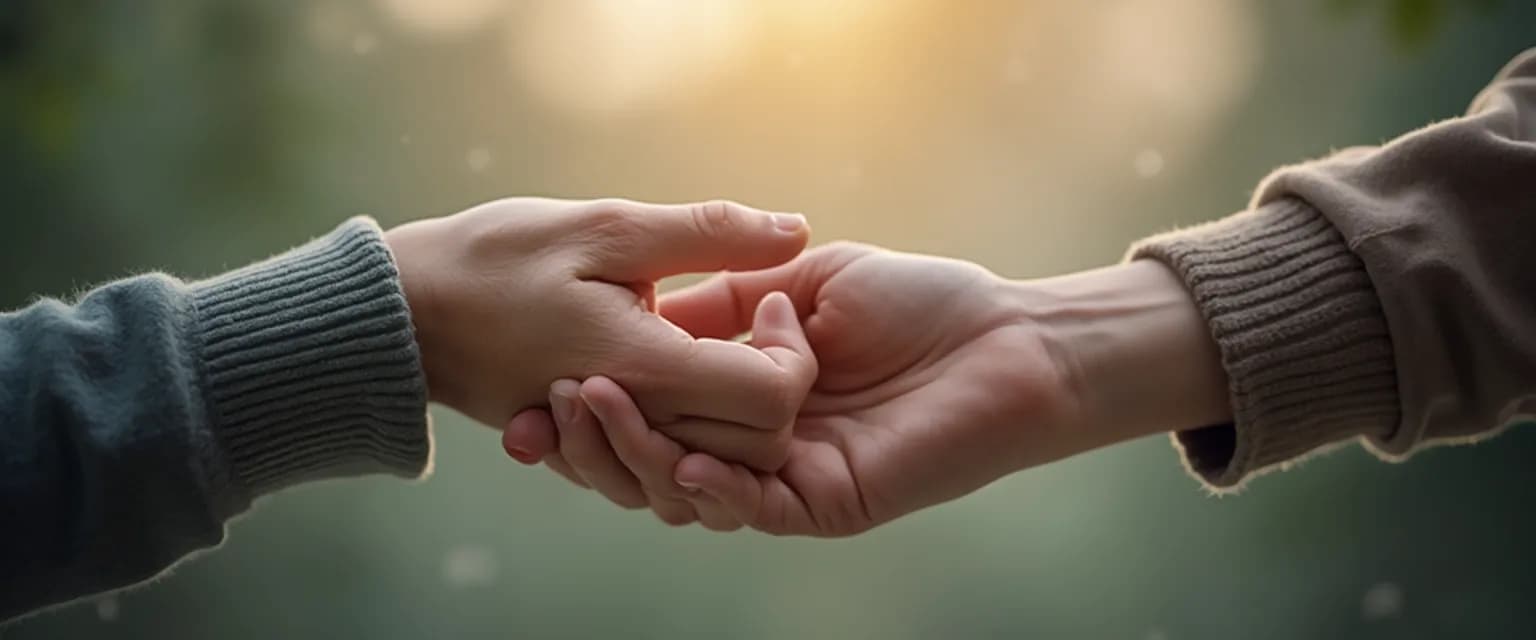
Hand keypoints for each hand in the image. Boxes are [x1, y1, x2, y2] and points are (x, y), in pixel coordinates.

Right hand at [382, 198, 813, 432]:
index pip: (774, 400)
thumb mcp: (607, 228)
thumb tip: (798, 231)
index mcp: (646, 370)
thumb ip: (709, 234)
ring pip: (717, 462)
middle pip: (760, 446)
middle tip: (751, 321)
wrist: (402, 317)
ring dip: (734, 409)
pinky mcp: (596, 450)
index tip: (767, 304)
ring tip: (712, 337)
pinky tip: (676, 359)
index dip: (792, 356)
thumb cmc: (495, 261)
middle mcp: (636, 424)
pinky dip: (689, 420)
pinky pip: (667, 458)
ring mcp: (616, 446)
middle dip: (777, 388)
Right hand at [506, 244, 1230, 534]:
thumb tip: (647, 313)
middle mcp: (750, 444)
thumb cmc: (918, 300)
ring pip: (684, 490)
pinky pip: (749, 509)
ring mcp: (784, 479)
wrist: (1006, 336)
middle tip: (555, 396)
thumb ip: (726, 302)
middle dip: (592, 435)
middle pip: (646, 460)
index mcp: (738, 394)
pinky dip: (709, 490)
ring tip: (598, 405)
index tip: (532, 379)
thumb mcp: (801, 282)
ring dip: (635, 454)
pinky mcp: (824, 504)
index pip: (644, 408)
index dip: (587, 401)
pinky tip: (683, 461)